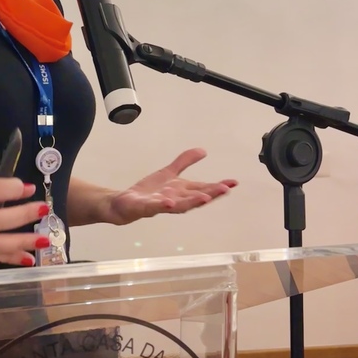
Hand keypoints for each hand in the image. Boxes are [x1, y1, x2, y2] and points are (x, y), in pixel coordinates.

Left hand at [106, 148, 236, 225]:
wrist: (123, 204)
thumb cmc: (148, 192)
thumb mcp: (168, 173)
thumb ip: (184, 162)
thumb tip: (203, 151)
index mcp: (181, 192)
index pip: (203, 188)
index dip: (218, 186)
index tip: (233, 183)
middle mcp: (174, 200)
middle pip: (195, 197)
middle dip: (211, 194)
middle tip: (226, 189)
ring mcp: (160, 205)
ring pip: (179, 205)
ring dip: (192, 202)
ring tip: (205, 197)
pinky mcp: (144, 207)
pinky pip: (154, 207)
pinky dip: (162, 205)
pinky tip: (169, 202)